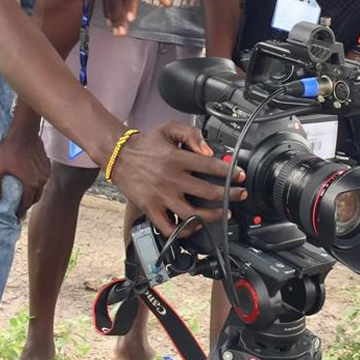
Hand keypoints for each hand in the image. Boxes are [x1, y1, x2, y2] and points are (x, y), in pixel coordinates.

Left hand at [0, 130, 50, 218]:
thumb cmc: (10, 149)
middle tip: (19, 207)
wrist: (23, 131)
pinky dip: (37, 182)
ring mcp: (46, 171)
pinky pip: (43, 177)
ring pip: (41, 187)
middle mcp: (41, 180)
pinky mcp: (47, 163)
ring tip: (24, 193)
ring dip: (33, 192)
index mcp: (31, 184)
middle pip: (35, 197)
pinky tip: (29, 179)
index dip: (20, 212)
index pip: (26, 204)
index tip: (16, 217)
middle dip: (27, 204)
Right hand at [103, 0, 168, 34]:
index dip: (130, 5)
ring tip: (115, 31)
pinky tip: (108, 20)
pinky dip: (106, 10)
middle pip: (120, 0)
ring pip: (111, 1)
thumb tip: (167, 4)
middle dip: (120, 18)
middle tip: (121, 33)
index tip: (130, 18)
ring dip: (113, 17)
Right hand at [109, 122, 246, 235]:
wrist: (119, 156)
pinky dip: (185, 230)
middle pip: (207, 191)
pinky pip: (169, 227)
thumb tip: (208, 151)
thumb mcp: (169, 128)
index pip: (210, 166)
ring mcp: (161, 196)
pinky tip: (196, 226)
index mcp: (176, 158)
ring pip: (192, 214)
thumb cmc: (146, 143)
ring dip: (213, 216)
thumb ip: (191, 134)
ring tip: (225, 213)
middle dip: (230, 195)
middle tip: (240, 194)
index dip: (229, 172)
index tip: (240, 176)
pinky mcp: (151, 209)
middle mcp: (170, 179)